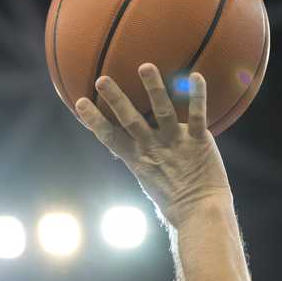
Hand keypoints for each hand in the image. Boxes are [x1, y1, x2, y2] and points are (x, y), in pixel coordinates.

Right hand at [75, 64, 231, 228]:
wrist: (201, 213)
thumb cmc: (174, 199)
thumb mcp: (147, 180)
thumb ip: (136, 158)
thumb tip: (120, 147)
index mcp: (137, 159)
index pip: (110, 137)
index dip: (94, 120)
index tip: (80, 102)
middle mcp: (154, 148)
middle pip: (131, 120)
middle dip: (116, 100)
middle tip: (103, 79)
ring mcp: (176, 143)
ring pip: (163, 111)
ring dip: (154, 88)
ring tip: (146, 67)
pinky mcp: (199, 142)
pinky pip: (199, 115)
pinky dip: (198, 96)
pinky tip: (197, 76)